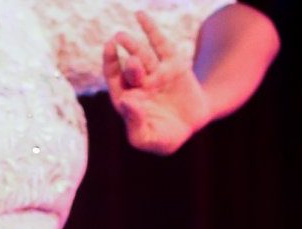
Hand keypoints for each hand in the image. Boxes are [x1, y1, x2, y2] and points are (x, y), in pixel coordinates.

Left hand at [103, 12, 212, 154]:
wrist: (193, 125)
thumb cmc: (166, 136)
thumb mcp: (149, 139)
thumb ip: (135, 125)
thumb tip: (125, 102)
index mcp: (128, 99)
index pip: (115, 81)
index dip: (110, 65)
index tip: (108, 50)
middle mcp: (139, 83)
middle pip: (130, 69)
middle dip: (129, 65)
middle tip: (133, 63)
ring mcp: (155, 72)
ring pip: (142, 55)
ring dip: (132, 45)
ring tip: (121, 36)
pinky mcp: (173, 64)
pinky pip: (160, 45)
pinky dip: (150, 29)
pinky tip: (140, 16)